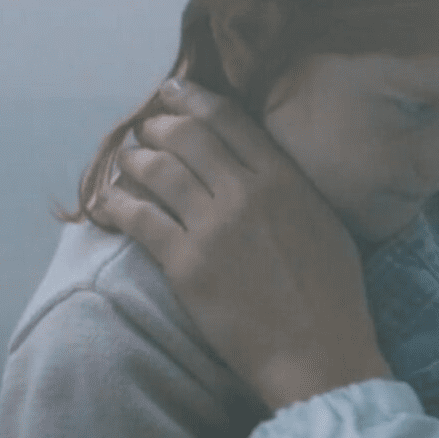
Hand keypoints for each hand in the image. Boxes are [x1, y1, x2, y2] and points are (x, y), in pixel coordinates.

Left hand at [93, 78, 389, 409]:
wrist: (317, 347)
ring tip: (126, 160)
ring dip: (134, 159)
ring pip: (158, 171)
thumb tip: (262, 163)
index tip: (174, 90)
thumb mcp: (324, 219)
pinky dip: (116, 204)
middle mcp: (246, 192)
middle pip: (187, 136)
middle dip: (159, 125)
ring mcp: (213, 227)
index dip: (194, 98)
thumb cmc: (333, 290)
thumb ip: (292, 185)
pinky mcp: (186, 265)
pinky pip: (139, 219)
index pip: (229, 119)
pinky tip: (105, 201)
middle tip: (147, 127)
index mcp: (284, 178)